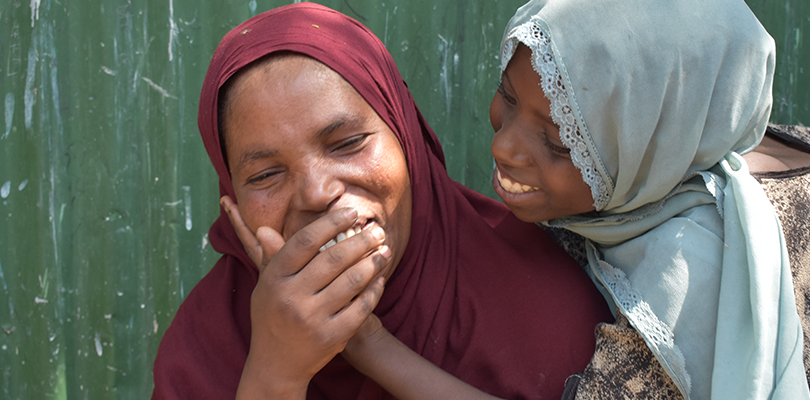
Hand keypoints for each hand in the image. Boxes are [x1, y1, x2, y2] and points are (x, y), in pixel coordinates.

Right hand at [221, 196, 391, 398]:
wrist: (275, 365)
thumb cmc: (272, 317)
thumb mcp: (266, 287)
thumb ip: (272, 258)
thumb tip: (265, 228)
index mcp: (274, 279)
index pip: (304, 241)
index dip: (331, 223)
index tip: (351, 212)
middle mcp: (291, 297)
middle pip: (333, 258)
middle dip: (361, 241)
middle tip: (378, 231)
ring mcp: (312, 319)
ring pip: (352, 281)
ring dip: (374, 262)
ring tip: (385, 251)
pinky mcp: (332, 337)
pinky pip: (361, 307)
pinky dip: (375, 290)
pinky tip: (381, 279)